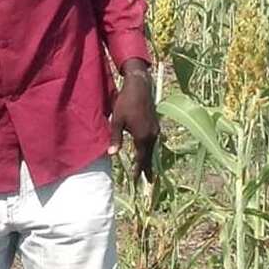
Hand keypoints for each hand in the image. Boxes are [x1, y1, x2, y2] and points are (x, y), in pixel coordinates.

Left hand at [109, 61, 160, 181]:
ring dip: (149, 159)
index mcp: (142, 137)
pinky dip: (150, 149)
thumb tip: (112, 154)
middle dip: (147, 168)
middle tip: (149, 181)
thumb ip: (115, 139)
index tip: (136, 180)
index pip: (141, 158)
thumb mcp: (117, 121)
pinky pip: (153, 141)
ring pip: (152, 148)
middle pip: (149, 156)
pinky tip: (148, 151)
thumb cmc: (125, 103)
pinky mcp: (156, 124)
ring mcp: (156, 129)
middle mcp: (152, 135)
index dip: (138, 170)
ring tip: (149, 170)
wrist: (139, 87)